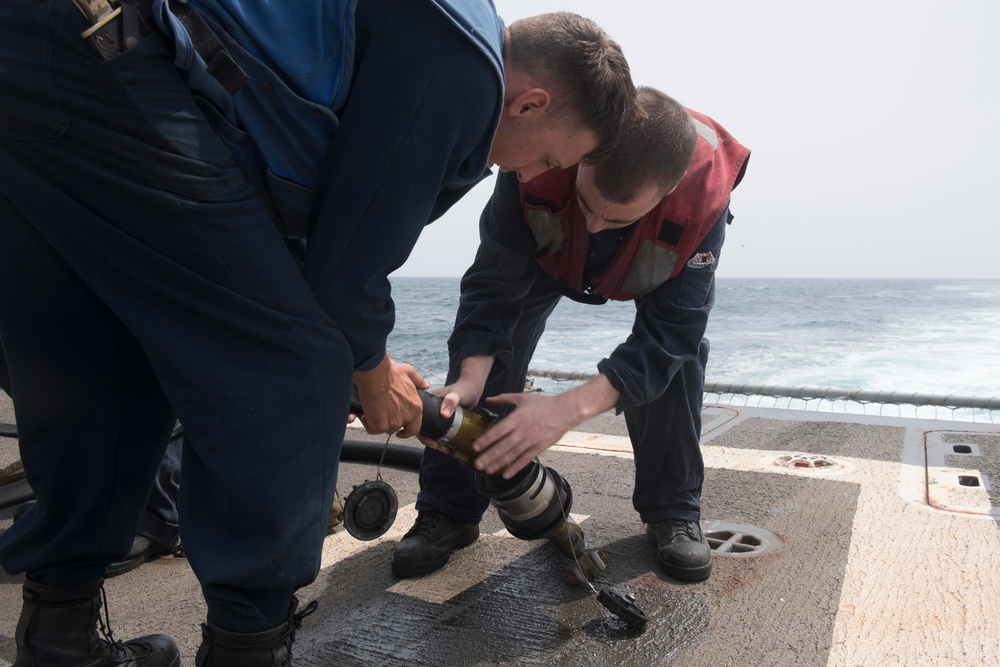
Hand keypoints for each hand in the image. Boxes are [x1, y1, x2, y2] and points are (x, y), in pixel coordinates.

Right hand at [352, 355, 428, 437]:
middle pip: (397, 427)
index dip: (407, 431)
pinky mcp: (380, 426)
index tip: (401, 432)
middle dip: (388, 422)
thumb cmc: (390, 372)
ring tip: (372, 409)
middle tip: (380, 413)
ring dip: (378, 421)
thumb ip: (418, 380)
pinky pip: (372, 429)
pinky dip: (367, 421)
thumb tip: (426, 385)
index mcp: (416, 407)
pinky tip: (365, 412)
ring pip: (384, 428)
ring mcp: (394, 423)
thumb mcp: (408, 372)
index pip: (415, 427)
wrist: (375, 375)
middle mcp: (407, 417)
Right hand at [415, 377, 485, 450]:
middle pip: (423, 429)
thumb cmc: (465, 388)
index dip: (422, 434)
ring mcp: (435, 415)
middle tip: (441, 448)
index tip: (433, 442)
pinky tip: (449, 446)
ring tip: (446, 449)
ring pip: (430, 432)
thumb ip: (451, 400)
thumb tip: (443, 414)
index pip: (418, 420)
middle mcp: (429, 409)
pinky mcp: (443, 419)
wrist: (473, 388)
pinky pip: (439, 431)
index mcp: (427, 402)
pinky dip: (442, 440)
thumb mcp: (458, 394)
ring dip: (436, 442)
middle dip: (430, 441)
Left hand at [470, 374, 620, 477]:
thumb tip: (488, 399)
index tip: (475, 447)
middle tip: (476, 464)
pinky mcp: (539, 448)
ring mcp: (531, 440)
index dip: (486, 440)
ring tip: (487, 470)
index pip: (498, 431)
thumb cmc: (542, 403)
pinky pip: (525, 459)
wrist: (565, 411)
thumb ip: (503, 398)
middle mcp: (522, 431)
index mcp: (516, 418)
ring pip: (512, 454)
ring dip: (498, 463)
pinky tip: (506, 474)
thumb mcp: (521, 398)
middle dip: (488, 456)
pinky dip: (515, 468)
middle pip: (502, 446)